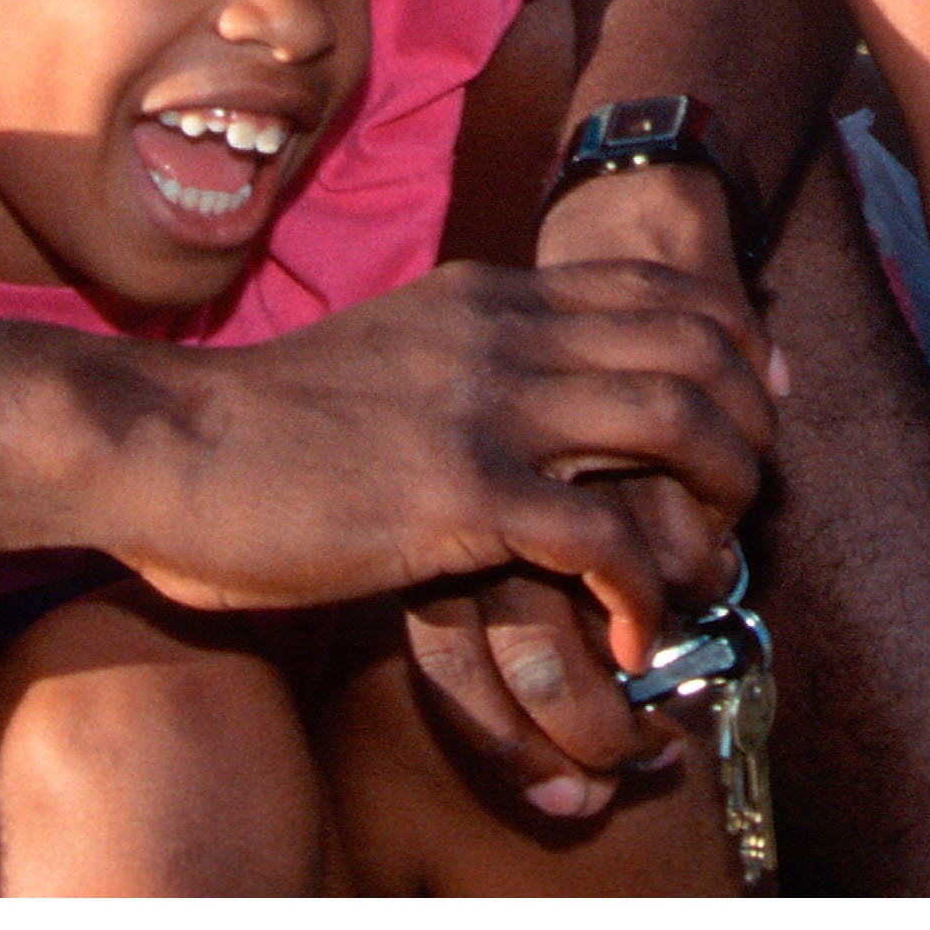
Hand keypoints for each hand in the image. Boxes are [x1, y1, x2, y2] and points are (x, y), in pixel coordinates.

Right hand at [106, 256, 770, 645]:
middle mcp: (508, 332)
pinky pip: (603, 538)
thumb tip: (530, 380)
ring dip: (719, 504)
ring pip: (674, 426)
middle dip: (750, 428)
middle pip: (695, 351)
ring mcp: (488, 406)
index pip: (662, 290)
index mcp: (493, 295)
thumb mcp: (390, 347)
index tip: (766, 400)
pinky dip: (644, 593)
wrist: (163, 444)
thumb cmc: (263, 421)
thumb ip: (468, 353)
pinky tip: (634, 639)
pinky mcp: (460, 493)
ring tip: (712, 569)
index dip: (738, 343)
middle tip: (754, 498)